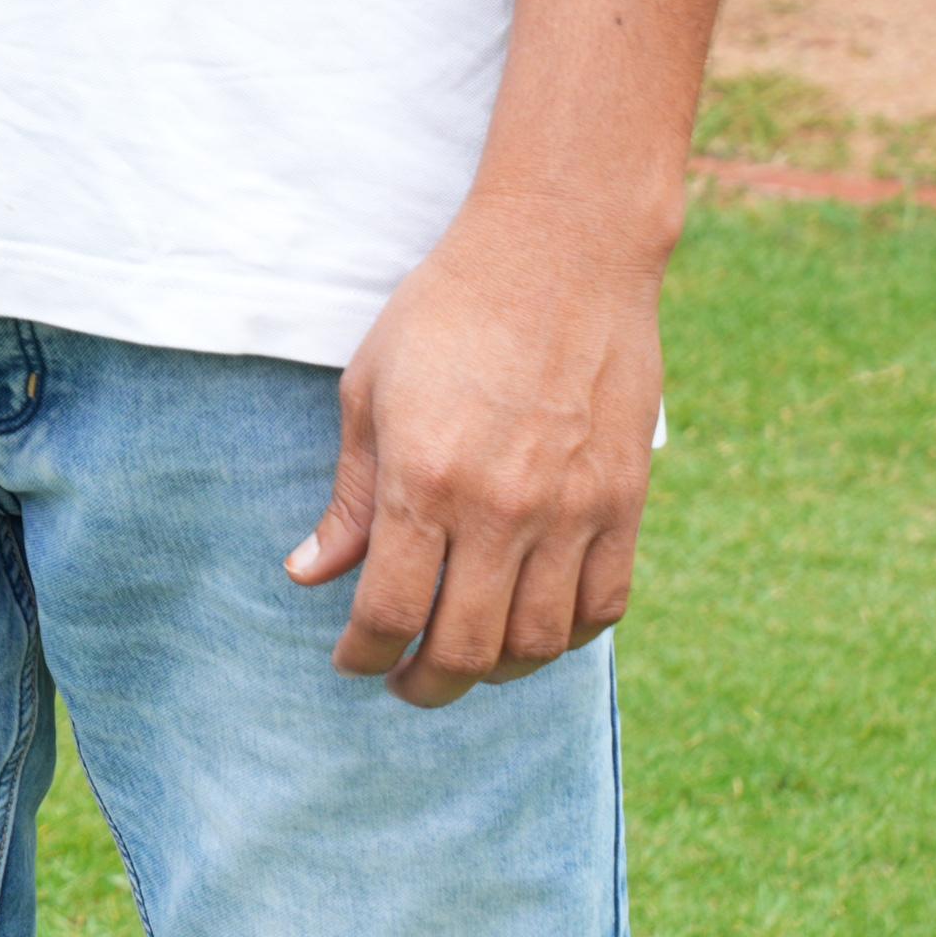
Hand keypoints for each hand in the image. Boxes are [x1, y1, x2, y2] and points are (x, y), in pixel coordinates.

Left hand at [289, 189, 667, 705]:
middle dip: (425, 683)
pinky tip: (534, 630)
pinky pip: (602, 608)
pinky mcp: (625, 503)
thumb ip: (350, 496)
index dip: (365, 653)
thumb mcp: (370, 390)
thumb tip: (310, 574)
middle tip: (404, 681)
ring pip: (538, 643)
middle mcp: (501, 508)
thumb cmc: (448, 310)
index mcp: (425, 478)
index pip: (391, 611)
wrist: (559, 253)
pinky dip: (566, 638)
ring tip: (465, 661)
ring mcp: (572, 510)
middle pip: (466, 648)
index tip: (351, 658)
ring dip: (496, 671)